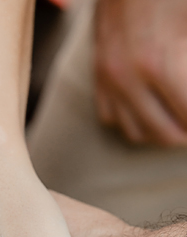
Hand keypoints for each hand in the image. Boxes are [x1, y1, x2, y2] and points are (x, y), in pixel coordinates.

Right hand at [94, 0, 186, 144]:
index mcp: (160, 63)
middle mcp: (129, 79)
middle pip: (165, 133)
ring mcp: (109, 80)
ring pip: (136, 132)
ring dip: (162, 131)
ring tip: (180, 121)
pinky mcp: (98, 76)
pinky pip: (111, 117)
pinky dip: (132, 119)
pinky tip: (150, 108)